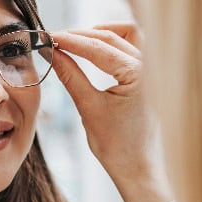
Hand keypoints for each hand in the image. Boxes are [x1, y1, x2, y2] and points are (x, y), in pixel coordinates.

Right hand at [50, 24, 170, 201]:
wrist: (138, 168)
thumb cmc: (118, 146)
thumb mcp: (89, 108)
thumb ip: (71, 76)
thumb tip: (53, 53)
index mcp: (138, 75)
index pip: (99, 48)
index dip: (71, 40)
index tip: (49, 37)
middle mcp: (150, 68)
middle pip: (112, 36)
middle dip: (81, 36)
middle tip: (54, 40)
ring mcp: (152, 70)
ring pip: (126, 35)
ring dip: (101, 34)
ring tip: (75, 42)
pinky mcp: (149, 76)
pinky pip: (132, 47)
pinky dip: (114, 42)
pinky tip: (94, 50)